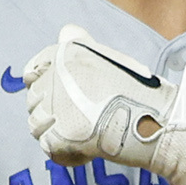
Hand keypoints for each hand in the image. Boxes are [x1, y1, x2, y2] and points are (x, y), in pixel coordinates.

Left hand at [22, 26, 185, 184]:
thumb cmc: (136, 90)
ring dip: (56, 132)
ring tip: (82, 133)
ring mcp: (55, 107)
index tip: (56, 96)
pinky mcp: (58, 135)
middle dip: (51, 112)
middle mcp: (56, 77)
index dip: (40, 85)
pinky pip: (49, 148)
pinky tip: (87, 149)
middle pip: (33, 101)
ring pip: (36, 125)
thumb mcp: (107, 57)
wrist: (154, 120)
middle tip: (80, 118)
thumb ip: (81, 44)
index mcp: (65, 55)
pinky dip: (66, 153)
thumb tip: (64, 31)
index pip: (32, 70)